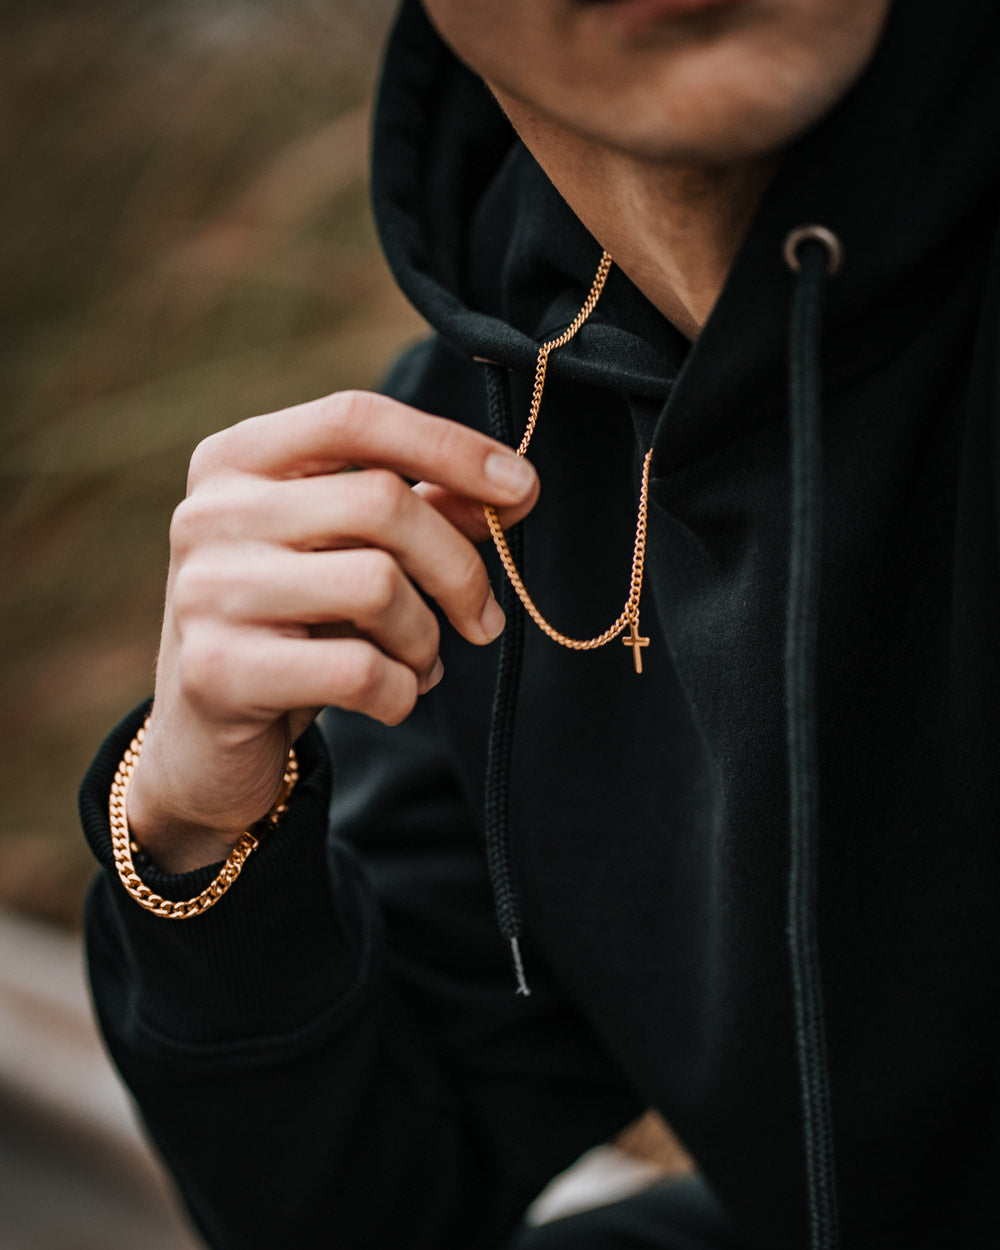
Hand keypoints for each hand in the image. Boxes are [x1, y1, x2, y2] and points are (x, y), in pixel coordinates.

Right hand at [126, 390, 537, 872]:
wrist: (205, 737)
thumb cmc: (294, 627)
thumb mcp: (348, 556)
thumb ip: (422, 511)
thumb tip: (512, 488)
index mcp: (238, 460)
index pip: (357, 419)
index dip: (451, 447)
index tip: (522, 488)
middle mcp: (211, 513)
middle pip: (382, 502)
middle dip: (458, 568)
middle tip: (483, 618)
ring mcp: (207, 591)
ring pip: (377, 587)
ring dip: (427, 638)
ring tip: (418, 661)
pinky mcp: (218, 672)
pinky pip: (359, 671)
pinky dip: (403, 693)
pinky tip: (392, 699)